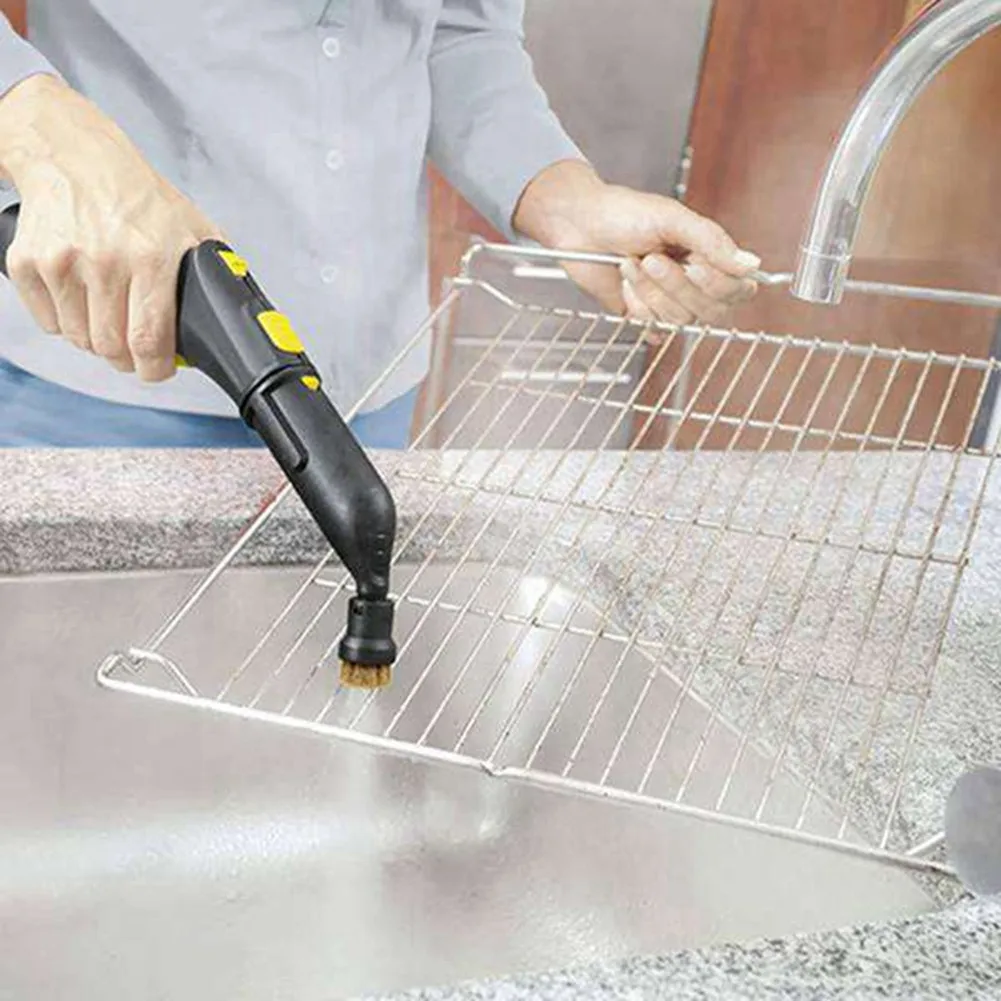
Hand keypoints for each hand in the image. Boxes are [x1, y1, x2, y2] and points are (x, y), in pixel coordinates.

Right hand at [0, 74, 223, 380]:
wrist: (76, 157)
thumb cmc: (138, 197)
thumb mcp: (192, 228)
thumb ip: (213, 273)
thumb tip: (230, 316)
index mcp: (151, 256)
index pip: (149, 339)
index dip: (153, 368)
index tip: (156, 369)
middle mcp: (105, 259)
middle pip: (111, 347)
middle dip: (126, 359)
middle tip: (133, 351)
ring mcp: (62, 261)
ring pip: (79, 339)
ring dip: (96, 340)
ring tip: (108, 316)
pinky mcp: (26, 261)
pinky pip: (48, 322)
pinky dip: (65, 322)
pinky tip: (81, 299)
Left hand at [514, 161, 759, 336]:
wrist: (578, 223)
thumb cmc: (622, 212)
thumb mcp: (672, 218)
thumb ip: (712, 242)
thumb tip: (750, 264)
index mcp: (706, 255)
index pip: (736, 289)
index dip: (721, 285)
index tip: (695, 266)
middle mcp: (691, 281)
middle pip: (709, 309)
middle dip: (678, 285)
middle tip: (653, 259)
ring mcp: (666, 299)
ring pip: (679, 317)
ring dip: (651, 289)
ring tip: (632, 262)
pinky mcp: (641, 313)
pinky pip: (652, 326)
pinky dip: (636, 303)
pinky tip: (624, 281)